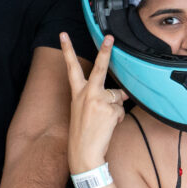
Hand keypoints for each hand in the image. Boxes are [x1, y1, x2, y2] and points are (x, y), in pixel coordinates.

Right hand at [60, 32, 127, 172]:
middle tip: (110, 37)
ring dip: (115, 108)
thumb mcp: (87, 110)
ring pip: (116, 96)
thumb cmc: (84, 131)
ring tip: (103, 121)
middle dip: (105, 51)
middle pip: (99, 68)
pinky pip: (121, 109)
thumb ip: (102, 97)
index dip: (67, 50)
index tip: (63, 34)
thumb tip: (122, 93)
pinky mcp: (109, 110)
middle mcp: (87, 94)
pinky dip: (118, 117)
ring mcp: (98, 101)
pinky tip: (108, 126)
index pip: (71, 67)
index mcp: (77, 92)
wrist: (84, 153)